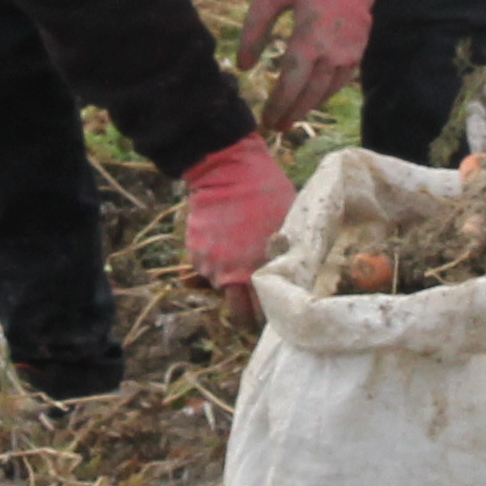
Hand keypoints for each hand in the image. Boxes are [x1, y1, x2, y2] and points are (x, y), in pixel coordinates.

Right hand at [180, 133, 295, 318]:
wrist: (225, 171)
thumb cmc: (265, 194)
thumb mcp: (287, 226)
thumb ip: (285, 256)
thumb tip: (291, 276)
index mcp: (253, 270)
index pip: (259, 313)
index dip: (268, 315)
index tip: (275, 309)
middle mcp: (227, 273)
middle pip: (237, 312)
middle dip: (248, 312)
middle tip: (259, 305)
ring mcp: (207, 264)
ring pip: (221, 287)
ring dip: (231, 281)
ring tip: (242, 261)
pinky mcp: (194, 251)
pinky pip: (207, 268)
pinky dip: (217, 263)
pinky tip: (228, 245)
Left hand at [232, 0, 407, 134]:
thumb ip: (254, 29)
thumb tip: (243, 65)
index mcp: (311, 37)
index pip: (290, 82)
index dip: (278, 104)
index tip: (265, 120)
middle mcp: (334, 50)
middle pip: (310, 93)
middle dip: (292, 113)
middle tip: (275, 128)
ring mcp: (352, 51)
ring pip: (328, 90)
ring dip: (309, 107)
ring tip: (291, 118)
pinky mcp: (361, 47)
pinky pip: (342, 80)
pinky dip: (326, 92)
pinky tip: (314, 96)